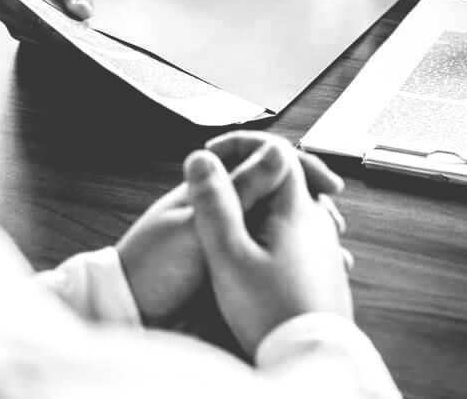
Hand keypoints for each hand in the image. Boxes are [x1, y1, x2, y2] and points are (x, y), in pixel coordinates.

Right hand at [0, 0, 101, 42]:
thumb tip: (80, 11)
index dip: (27, 10)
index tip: (52, 20)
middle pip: (13, 15)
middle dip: (43, 25)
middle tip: (71, 31)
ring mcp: (9, 7)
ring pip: (21, 29)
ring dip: (47, 34)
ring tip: (73, 33)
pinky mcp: (19, 21)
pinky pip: (30, 34)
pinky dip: (49, 37)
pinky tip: (66, 35)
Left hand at [116, 130, 345, 325]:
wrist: (131, 315)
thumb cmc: (151, 266)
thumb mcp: (197, 225)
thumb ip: (236, 191)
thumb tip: (276, 152)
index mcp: (216, 188)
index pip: (266, 161)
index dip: (298, 166)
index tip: (324, 182)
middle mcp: (230, 209)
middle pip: (282, 193)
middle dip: (313, 202)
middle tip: (333, 220)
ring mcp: (236, 239)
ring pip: (285, 227)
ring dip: (313, 234)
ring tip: (335, 252)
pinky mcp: (240, 269)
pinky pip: (279, 259)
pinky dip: (302, 262)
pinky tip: (319, 274)